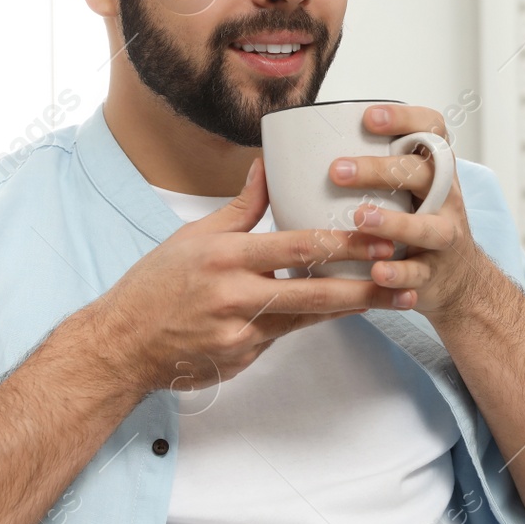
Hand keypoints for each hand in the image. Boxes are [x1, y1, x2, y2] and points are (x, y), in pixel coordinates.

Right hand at [85, 159, 406, 393]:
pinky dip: (308, 321)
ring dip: (352, 308)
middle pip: (314, 292)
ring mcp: (240, 334)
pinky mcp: (242, 359)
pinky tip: (340, 312)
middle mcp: (236, 297)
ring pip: (308, 318)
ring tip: (392, 297)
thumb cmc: (154, 286)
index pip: (296, 248)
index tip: (378, 237)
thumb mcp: (194, 236)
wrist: (121, 345)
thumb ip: (241, 206)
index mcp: (226, 257)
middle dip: (364, 285)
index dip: (343, 245)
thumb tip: (266, 164)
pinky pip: (283, 336)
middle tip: (402, 275)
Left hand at [330, 103, 488, 321]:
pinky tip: (377, 272)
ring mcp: (444, 236)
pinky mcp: (436, 273)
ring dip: (395, 223)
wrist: (458, 279)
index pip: (431, 130)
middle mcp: (444, 198)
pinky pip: (419, 273)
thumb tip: (301, 150)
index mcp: (433, 170)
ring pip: (428, 227)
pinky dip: (399, 274)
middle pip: (422, 174)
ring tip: (361, 218)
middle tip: (337, 171)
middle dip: (381, 170)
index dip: (404, 119)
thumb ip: (372, 169)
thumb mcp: (406, 190)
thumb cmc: (417, 222)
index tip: (368, 118)